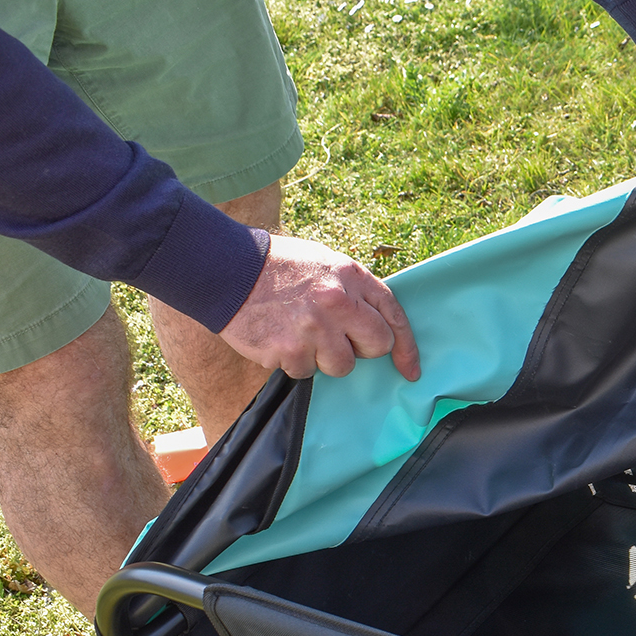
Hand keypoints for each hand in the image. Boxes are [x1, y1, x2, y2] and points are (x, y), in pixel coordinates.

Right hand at [220, 234, 420, 380]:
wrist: (226, 268)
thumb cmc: (279, 267)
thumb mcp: (324, 263)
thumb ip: (354, 291)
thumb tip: (376, 324)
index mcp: (351, 277)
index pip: (393, 316)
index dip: (405, 346)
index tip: (409, 369)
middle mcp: (338, 303)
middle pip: (375, 347)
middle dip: (361, 349)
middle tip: (336, 338)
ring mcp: (314, 329)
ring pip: (342, 366)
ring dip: (324, 358)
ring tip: (301, 334)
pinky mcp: (290, 351)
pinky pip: (306, 372)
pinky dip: (294, 362)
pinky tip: (280, 339)